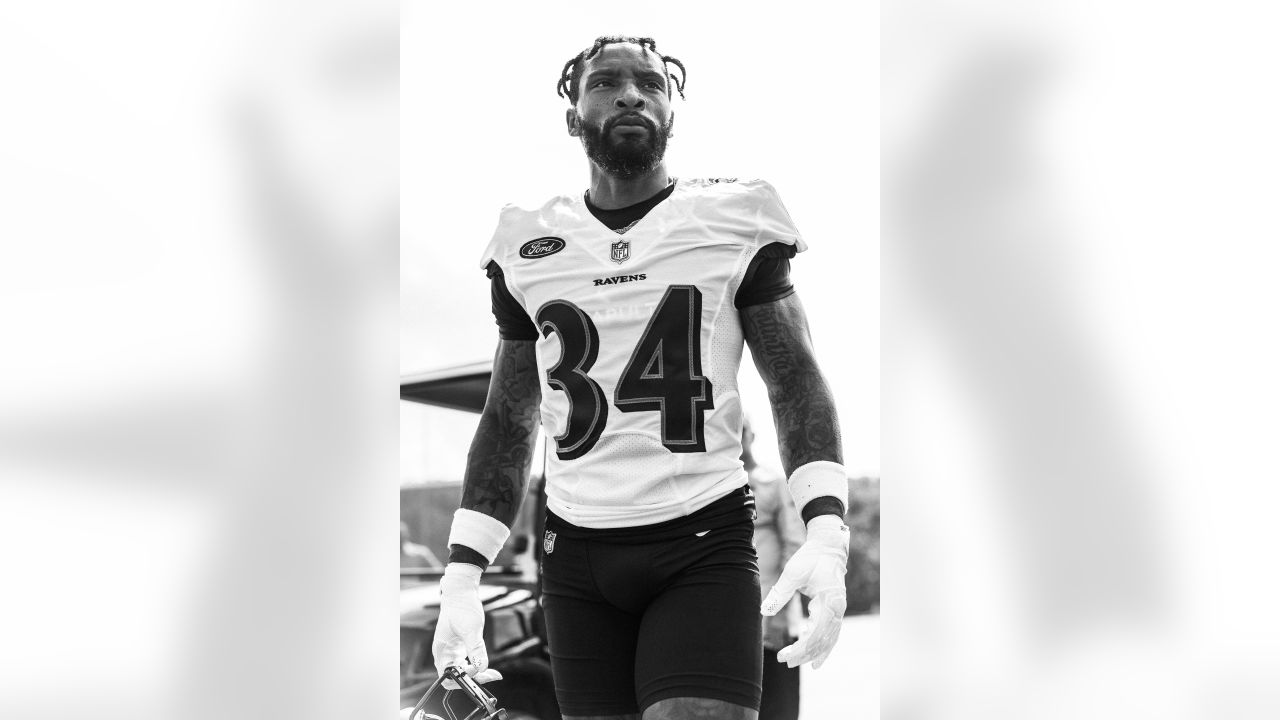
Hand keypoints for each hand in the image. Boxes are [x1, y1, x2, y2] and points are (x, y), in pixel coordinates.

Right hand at [431, 564, 502, 685]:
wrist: (460, 593)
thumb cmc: (461, 607)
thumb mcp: (471, 629)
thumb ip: (475, 649)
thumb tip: (481, 667)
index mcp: (442, 651)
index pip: (447, 676)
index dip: (463, 678)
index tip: (478, 671)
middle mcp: (445, 654)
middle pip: (456, 676)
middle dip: (473, 678)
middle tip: (491, 675)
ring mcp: (452, 652)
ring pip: (463, 671)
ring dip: (477, 674)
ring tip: (493, 673)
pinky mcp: (460, 648)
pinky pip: (467, 663)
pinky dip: (477, 665)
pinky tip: (487, 665)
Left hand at [760, 514, 849, 668]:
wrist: (829, 546)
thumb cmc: (811, 557)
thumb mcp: (793, 573)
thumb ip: (780, 593)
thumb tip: (764, 611)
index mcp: (830, 602)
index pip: (816, 634)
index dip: (800, 649)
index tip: (784, 655)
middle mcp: (838, 609)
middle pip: (823, 640)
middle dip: (805, 654)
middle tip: (785, 662)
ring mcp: (838, 610)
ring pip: (829, 639)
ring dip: (814, 652)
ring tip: (797, 663)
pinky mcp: (835, 609)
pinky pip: (831, 632)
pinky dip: (822, 645)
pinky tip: (812, 654)